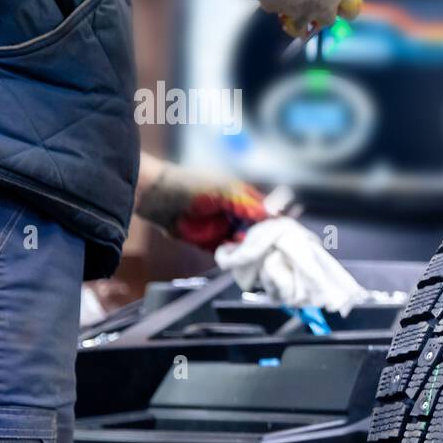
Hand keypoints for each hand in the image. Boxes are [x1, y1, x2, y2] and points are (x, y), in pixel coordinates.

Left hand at [136, 160, 268, 251]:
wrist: (159, 198)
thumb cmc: (192, 186)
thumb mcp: (225, 191)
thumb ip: (248, 205)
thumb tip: (271, 216)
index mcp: (242, 197)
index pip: (265, 211)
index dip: (275, 220)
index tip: (283, 231)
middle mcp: (235, 214)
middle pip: (258, 230)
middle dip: (264, 238)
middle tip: (269, 245)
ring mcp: (223, 229)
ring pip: (245, 244)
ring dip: (250, 248)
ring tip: (253, 251)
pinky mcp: (211, 244)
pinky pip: (229, 253)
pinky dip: (235, 257)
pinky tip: (238, 256)